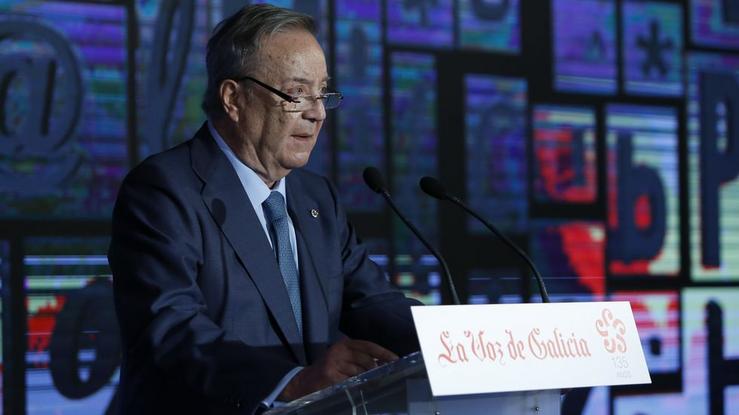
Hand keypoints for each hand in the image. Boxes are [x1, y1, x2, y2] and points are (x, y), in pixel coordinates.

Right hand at [278, 337, 397, 400]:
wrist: (305, 381)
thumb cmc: (329, 370)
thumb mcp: (342, 358)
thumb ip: (359, 359)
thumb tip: (382, 365)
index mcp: (344, 344)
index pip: (368, 346)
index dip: (383, 353)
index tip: (395, 360)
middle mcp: (339, 351)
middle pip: (366, 361)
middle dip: (377, 370)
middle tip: (385, 377)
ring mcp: (334, 362)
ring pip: (360, 373)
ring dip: (368, 380)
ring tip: (373, 385)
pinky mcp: (331, 375)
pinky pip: (351, 382)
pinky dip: (357, 387)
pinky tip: (358, 389)